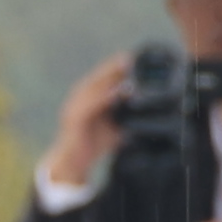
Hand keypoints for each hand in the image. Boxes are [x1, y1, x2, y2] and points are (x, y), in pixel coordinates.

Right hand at [40, 53, 138, 195]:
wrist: (73, 164)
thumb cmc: (93, 144)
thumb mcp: (115, 128)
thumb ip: (126, 117)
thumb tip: (148, 113)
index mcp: (87, 99)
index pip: (101, 78)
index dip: (115, 67)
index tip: (133, 58)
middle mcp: (79, 99)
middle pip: (97, 78)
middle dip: (113, 66)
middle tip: (131, 57)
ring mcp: (74, 107)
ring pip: (93, 86)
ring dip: (110, 75)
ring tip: (125, 66)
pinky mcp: (74, 118)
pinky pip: (92, 104)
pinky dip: (106, 96)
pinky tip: (119, 90)